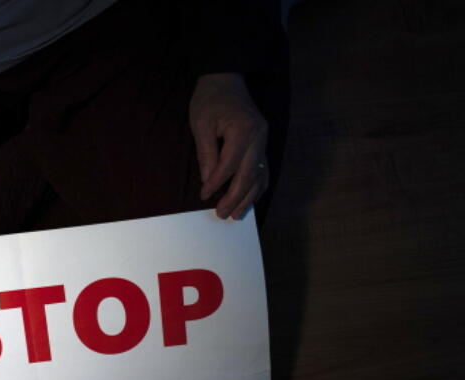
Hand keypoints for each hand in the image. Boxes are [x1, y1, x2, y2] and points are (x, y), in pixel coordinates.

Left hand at [189, 72, 268, 219]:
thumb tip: (208, 181)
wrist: (226, 80)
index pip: (230, 165)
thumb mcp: (201, 124)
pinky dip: (257, 187)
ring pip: (260, 176)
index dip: (217, 183)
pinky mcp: (263, 144)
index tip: (204, 196)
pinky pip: (263, 170)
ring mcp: (264, 141)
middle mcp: (259, 137)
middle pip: (249, 174)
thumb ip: (206, 153)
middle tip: (222, 214)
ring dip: (249, 197)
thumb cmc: (210, 100)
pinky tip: (248, 200)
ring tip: (236, 214)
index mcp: (243, 130)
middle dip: (235, 197)